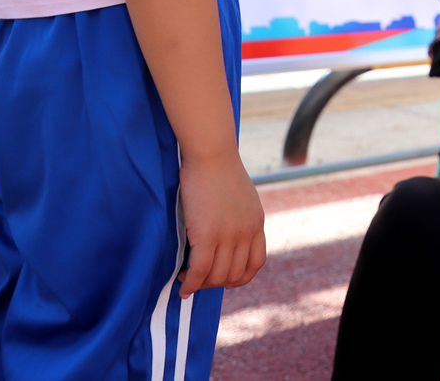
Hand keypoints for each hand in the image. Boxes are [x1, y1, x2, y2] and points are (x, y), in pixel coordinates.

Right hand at [177, 150, 265, 296]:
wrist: (212, 154)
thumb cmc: (220, 171)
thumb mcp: (242, 197)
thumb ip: (240, 217)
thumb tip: (227, 233)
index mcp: (257, 223)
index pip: (256, 262)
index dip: (241, 278)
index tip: (227, 281)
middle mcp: (247, 232)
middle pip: (235, 273)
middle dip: (216, 283)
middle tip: (198, 280)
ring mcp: (229, 235)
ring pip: (217, 275)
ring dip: (201, 284)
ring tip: (187, 279)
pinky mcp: (208, 234)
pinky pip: (199, 270)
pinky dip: (190, 283)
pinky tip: (182, 285)